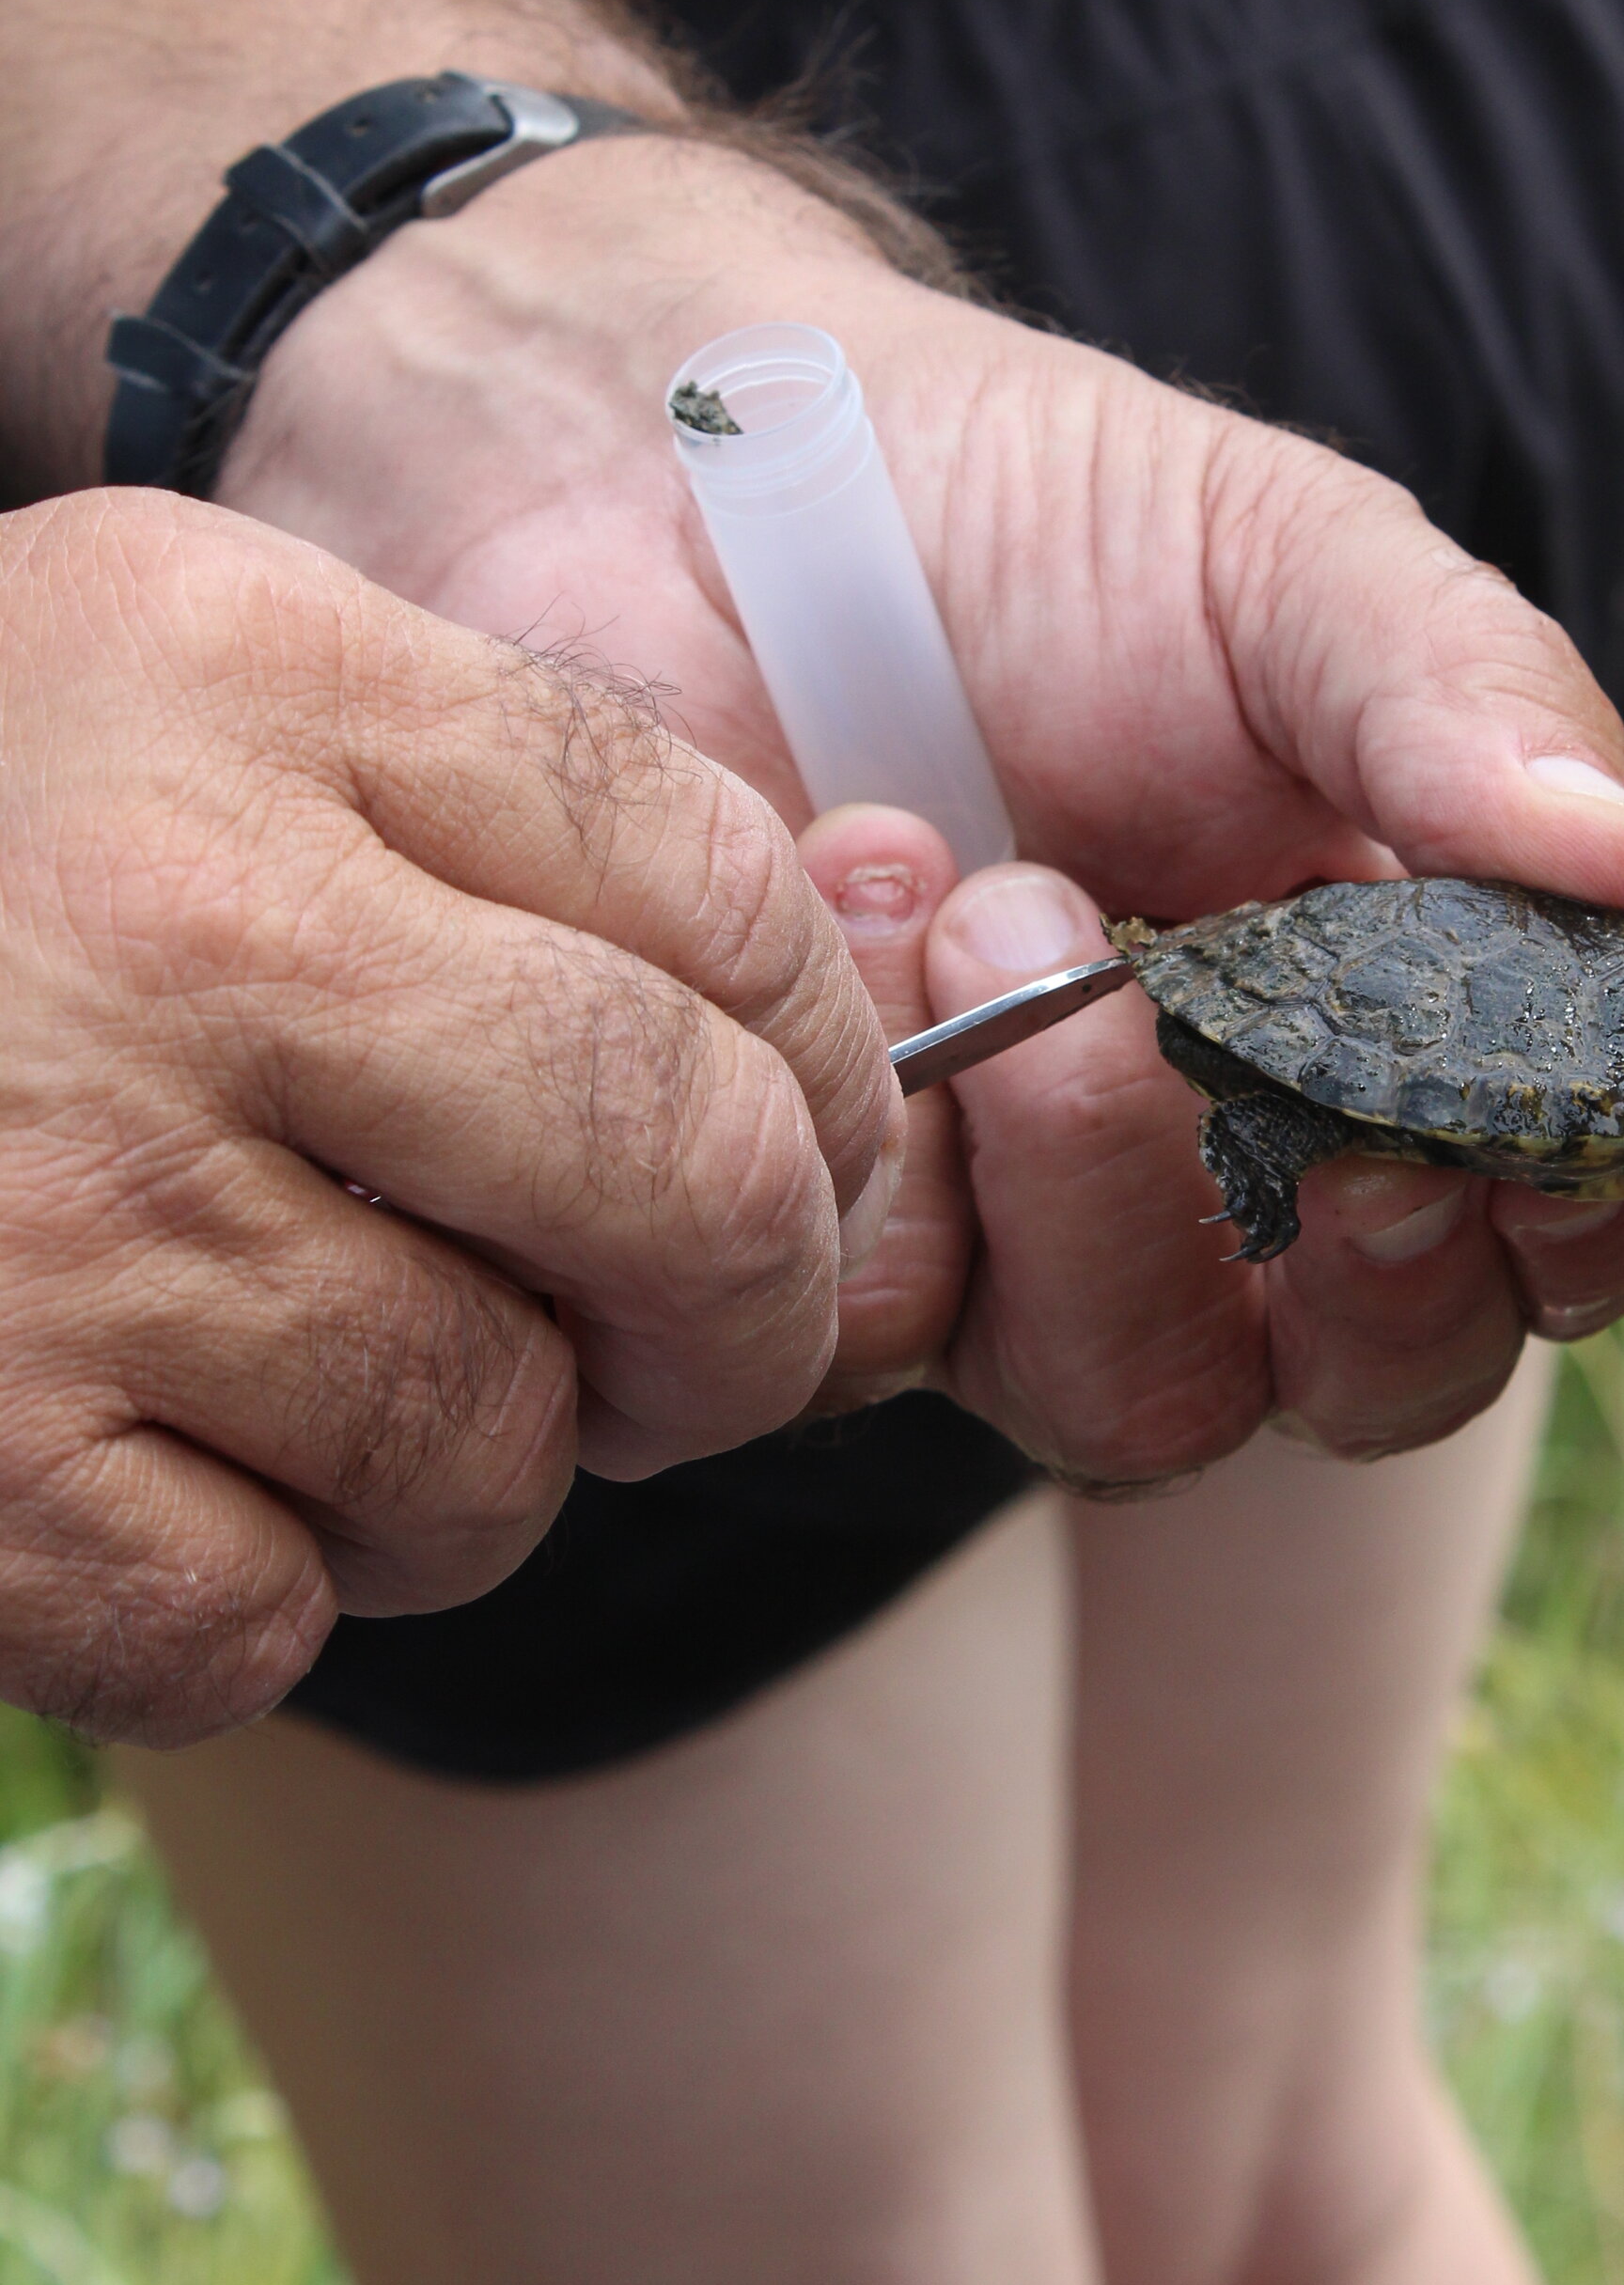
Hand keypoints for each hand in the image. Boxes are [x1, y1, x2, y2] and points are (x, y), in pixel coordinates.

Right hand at [0, 490, 894, 1743]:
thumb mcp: (185, 721)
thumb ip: (512, 829)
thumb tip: (880, 984)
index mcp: (237, 665)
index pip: (717, 878)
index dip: (815, 1058)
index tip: (783, 1143)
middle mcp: (164, 910)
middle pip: (685, 1168)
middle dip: (742, 1307)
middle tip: (678, 1344)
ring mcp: (49, 1201)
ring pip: (495, 1436)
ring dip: (459, 1465)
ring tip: (298, 1378)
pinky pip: (270, 1619)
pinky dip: (244, 1596)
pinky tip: (123, 1473)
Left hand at [228, 135, 1623, 1484]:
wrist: (701, 460)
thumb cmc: (1029, 519)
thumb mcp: (1285, 565)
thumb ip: (1463, 703)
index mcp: (1397, 1035)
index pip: (1550, 1240)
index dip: (1571, 1241)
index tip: (1522, 1156)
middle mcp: (1229, 1181)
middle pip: (1360, 1386)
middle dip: (1345, 1270)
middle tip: (1254, 1061)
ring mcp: (1017, 1240)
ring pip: (1123, 1395)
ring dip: (1084, 1164)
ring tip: (990, 887)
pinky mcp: (815, 1242)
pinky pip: (878, 1330)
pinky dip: (877, 1118)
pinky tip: (846, 880)